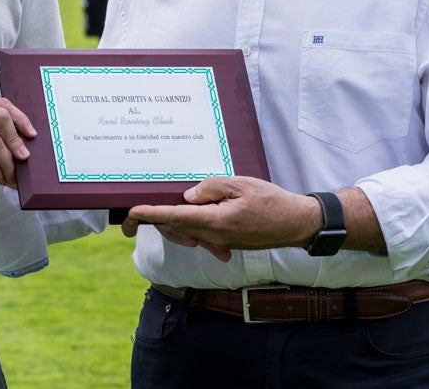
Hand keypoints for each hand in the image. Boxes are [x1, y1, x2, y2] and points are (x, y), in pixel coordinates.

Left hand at [122, 177, 321, 261]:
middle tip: (135, 214)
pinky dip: (192, 229)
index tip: (132, 212)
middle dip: (156, 220)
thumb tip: (188, 196)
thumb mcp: (241, 184)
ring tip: (163, 211)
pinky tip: (194, 218)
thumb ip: (211, 187)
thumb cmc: (272, 202)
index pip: (175, 216)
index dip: (151, 214)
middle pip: (176, 228)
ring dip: (173, 223)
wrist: (296, 224)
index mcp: (215, 221)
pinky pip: (202, 237)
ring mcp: (220, 243)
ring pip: (187, 233)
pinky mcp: (226, 243)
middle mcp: (214, 236)